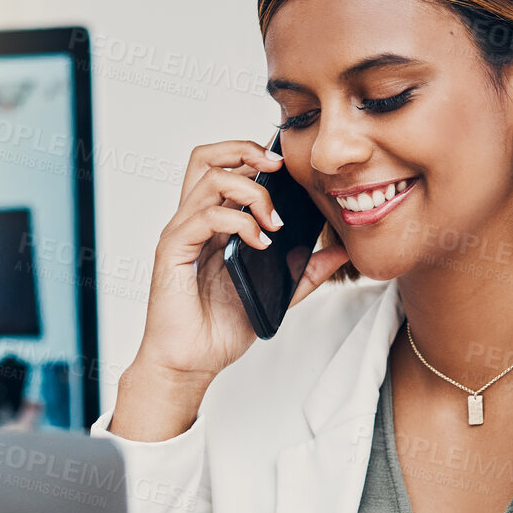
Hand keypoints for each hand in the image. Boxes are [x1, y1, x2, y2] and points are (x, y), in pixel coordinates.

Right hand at [109, 140, 348, 441]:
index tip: (287, 167)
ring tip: (274, 222)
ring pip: (210, 180)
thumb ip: (304, 271)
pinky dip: (239, 222)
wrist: (191, 363)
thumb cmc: (218, 328)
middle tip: (278, 168)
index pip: (223, 167)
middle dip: (245, 150)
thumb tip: (340, 250)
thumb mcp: (275, 293)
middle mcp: (192, 221)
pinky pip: (205, 217)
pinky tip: (260, 242)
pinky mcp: (173, 251)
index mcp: (211, 225)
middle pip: (206, 158)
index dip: (252, 154)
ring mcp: (181, 234)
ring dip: (252, 192)